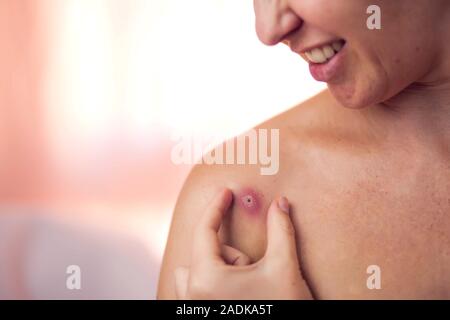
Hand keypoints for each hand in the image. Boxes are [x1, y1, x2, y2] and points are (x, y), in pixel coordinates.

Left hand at [174, 188, 312, 299]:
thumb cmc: (284, 309)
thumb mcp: (284, 267)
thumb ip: (281, 229)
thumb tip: (280, 203)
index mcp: (207, 280)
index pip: (205, 231)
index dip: (216, 206)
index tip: (225, 192)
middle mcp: (194, 297)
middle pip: (204, 255)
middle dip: (231, 255)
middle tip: (255, 270)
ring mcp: (195, 309)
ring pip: (196, 273)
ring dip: (220, 269)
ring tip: (247, 283)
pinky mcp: (201, 315)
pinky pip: (195, 290)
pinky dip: (213, 281)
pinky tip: (239, 292)